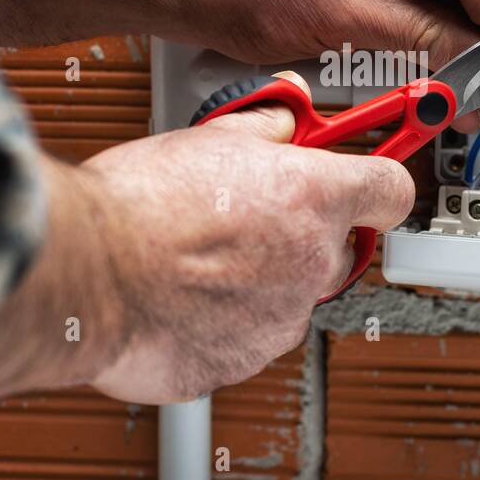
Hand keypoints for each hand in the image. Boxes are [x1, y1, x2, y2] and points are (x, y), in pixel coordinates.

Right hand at [79, 85, 412, 403]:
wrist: (88, 273)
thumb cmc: (140, 205)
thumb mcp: (208, 137)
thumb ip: (263, 129)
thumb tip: (283, 118)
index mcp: (314, 197)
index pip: (391, 189)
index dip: (378, 184)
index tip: (370, 181)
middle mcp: (311, 261)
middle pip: (340, 249)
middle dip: (307, 236)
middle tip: (256, 219)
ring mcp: (281, 319)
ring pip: (290, 297)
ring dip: (260, 281)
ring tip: (199, 260)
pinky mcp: (242, 361)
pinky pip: (246, 339)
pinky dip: (221, 323)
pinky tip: (180, 297)